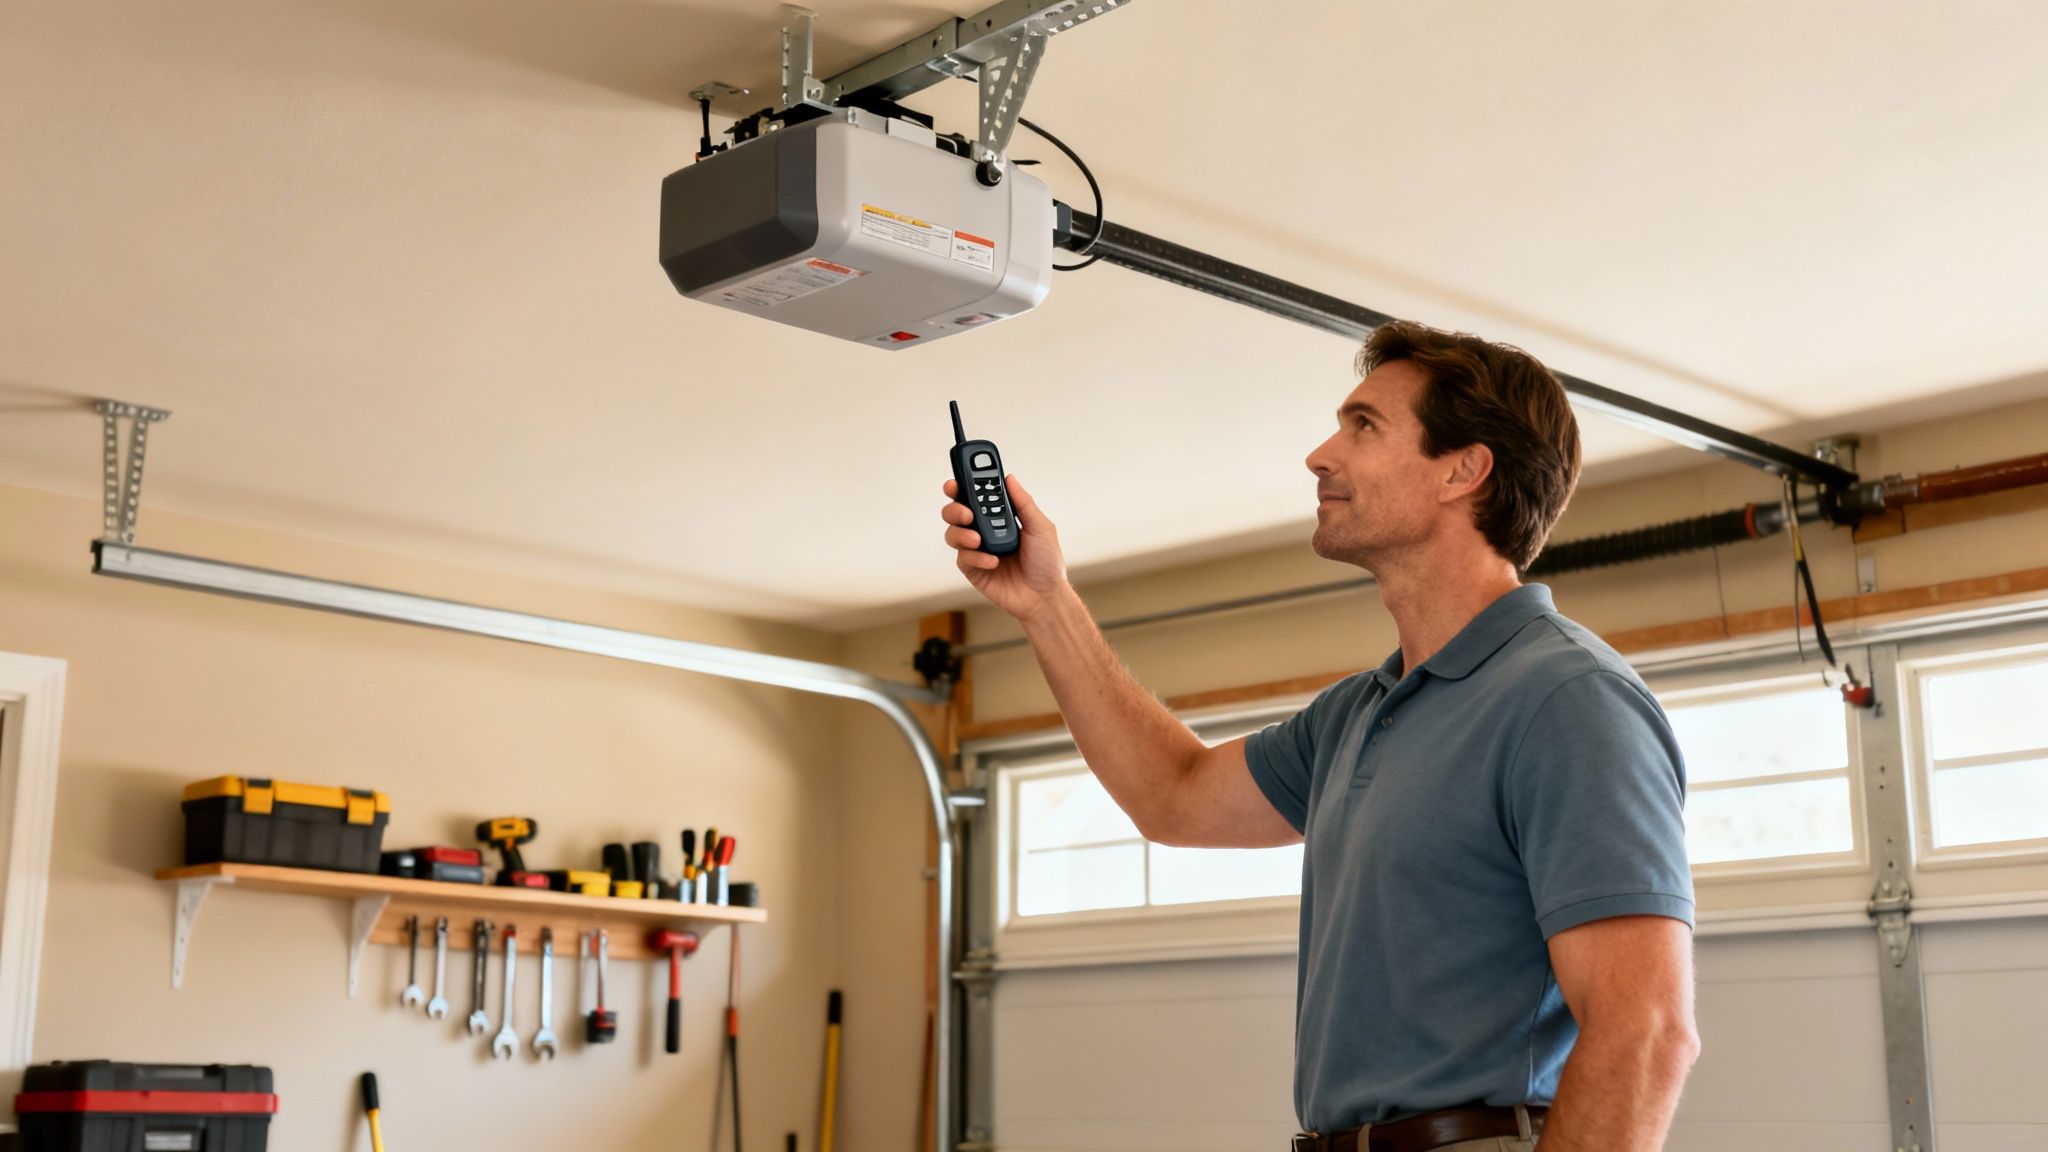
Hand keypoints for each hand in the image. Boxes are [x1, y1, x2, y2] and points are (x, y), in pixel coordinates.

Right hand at [941, 475, 1068, 620]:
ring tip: (978, 539)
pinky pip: (963, 558)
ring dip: (961, 533)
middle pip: (955, 512)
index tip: (957, 480)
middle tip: (967, 513)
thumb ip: (1023, 502)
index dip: (962, 486)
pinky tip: (993, 561)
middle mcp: (984, 531)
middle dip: (955, 508)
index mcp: (999, 517)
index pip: (975, 496)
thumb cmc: (1046, 561)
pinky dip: (976, 557)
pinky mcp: (973, 570)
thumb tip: (1009, 478)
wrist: (1045, 595)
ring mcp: (977, 550)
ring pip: (952, 534)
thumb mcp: (1040, 527)